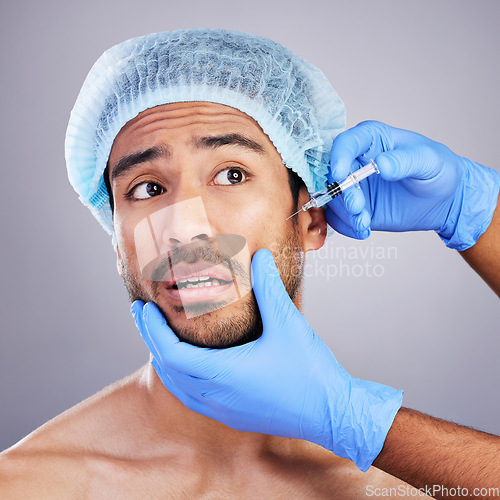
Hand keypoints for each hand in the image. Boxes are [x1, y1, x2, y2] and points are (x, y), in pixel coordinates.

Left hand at [132, 248, 402, 471]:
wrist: (333, 413)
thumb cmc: (310, 371)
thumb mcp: (288, 323)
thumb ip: (269, 288)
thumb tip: (259, 256)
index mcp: (223, 374)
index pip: (170, 352)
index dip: (152, 329)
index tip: (142, 308)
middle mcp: (217, 396)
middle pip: (168, 369)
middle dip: (152, 340)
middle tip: (144, 315)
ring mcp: (225, 411)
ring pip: (179, 387)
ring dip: (166, 361)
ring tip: (161, 337)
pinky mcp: (235, 416)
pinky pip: (194, 398)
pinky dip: (182, 378)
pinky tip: (191, 366)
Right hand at [327, 121, 498, 249]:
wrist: (444, 200)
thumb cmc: (439, 170)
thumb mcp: (429, 161)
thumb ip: (406, 160)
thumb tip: (381, 164)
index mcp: (371, 140)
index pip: (345, 143)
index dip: (339, 157)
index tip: (342, 175)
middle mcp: (356, 161)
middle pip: (333, 174)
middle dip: (342, 194)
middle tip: (358, 208)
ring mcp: (354, 186)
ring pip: (333, 199)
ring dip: (345, 214)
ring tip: (364, 223)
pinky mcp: (355, 208)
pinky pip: (339, 218)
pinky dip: (347, 227)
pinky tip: (363, 230)